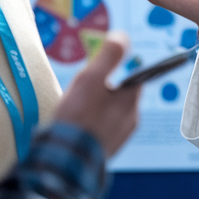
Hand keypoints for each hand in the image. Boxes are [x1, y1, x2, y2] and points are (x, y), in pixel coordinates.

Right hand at [53, 32, 140, 158]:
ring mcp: (118, 138)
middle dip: (103, 90)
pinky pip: (100, 129)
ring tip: (75, 109)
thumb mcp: (92, 79)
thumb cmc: (78, 119)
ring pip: (109, 112)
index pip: (134, 77)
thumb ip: (108, 56)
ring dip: (95, 107)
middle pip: (120, 95)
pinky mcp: (104, 151)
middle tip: (81, 92)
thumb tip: (122, 36)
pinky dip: (90, 124)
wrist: (63, 163)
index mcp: (131, 103)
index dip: (115, 71)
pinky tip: (75, 126)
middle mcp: (131, 122)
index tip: (99, 72)